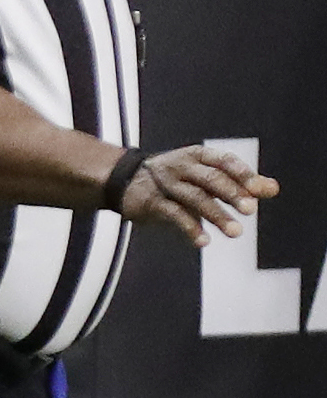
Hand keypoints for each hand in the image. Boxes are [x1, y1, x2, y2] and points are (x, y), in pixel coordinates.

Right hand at [120, 143, 277, 246]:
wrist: (124, 180)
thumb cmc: (176, 178)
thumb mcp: (205, 175)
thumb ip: (239, 183)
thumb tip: (273, 189)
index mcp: (198, 156)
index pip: (224, 161)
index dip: (243, 174)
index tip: (261, 190)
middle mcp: (182, 166)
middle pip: (210, 179)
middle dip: (231, 194)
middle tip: (251, 210)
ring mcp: (165, 183)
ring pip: (194, 198)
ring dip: (216, 215)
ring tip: (235, 232)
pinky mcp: (151, 202)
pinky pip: (173, 215)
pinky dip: (189, 228)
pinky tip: (204, 241)